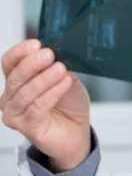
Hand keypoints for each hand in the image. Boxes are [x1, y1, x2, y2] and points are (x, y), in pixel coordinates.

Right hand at [0, 39, 90, 171]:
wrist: (78, 131)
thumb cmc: (69, 106)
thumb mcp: (67, 79)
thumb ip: (60, 67)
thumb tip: (59, 55)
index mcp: (18, 80)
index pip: (9, 62)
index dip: (20, 52)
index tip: (36, 44)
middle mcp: (12, 96)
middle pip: (15, 77)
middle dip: (32, 64)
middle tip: (49, 55)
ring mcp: (16, 113)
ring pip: (26, 93)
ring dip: (44, 79)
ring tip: (60, 69)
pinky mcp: (27, 126)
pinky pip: (37, 107)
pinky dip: (51, 93)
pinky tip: (64, 83)